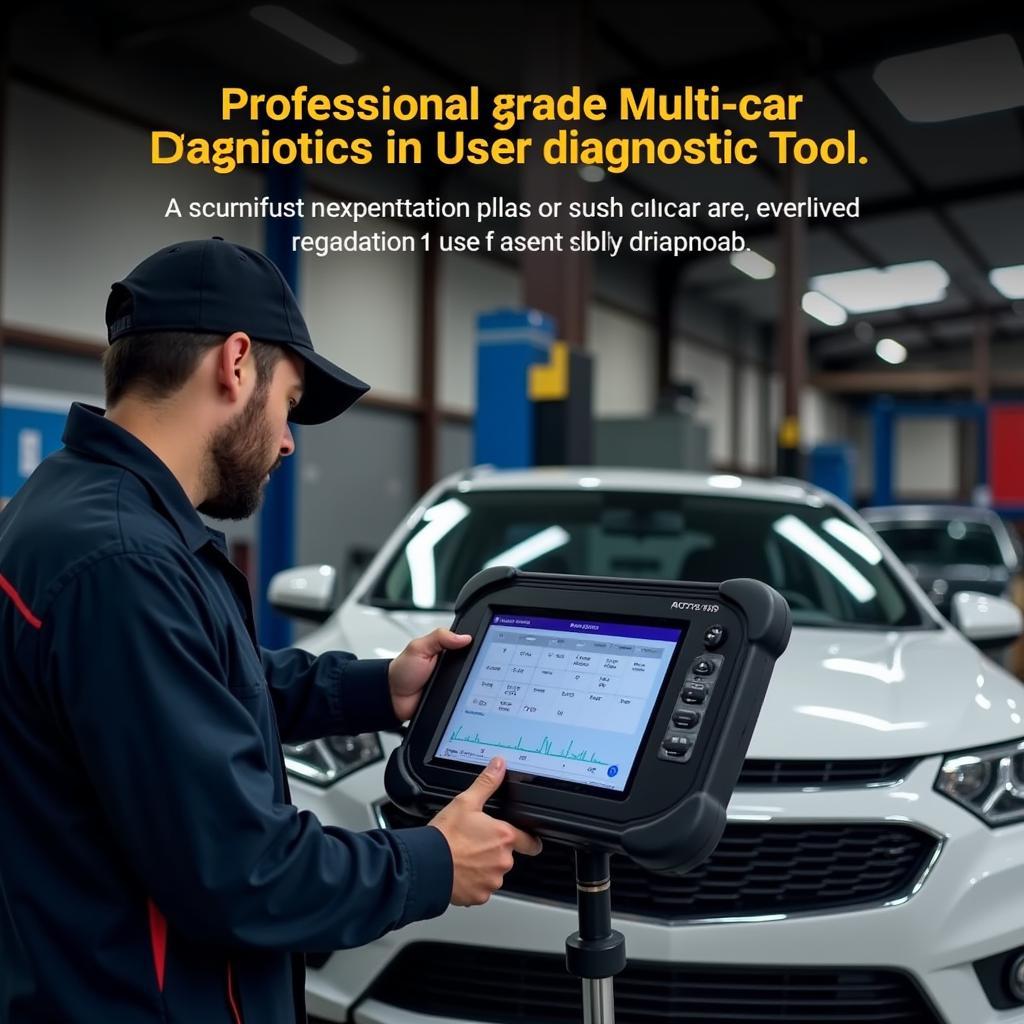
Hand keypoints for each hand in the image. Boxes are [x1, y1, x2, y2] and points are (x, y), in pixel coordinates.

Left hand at [388, 628, 471, 722]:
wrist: (393, 697)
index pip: (465, 645)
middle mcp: (449, 665)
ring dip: (467, 683)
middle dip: (472, 667)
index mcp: (444, 650)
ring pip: (469, 682)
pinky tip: (460, 695)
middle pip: (470, 664)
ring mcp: (451, 681)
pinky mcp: (450, 697)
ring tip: (461, 682)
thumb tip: (464, 637)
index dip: (473, 646)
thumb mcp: (419, 648)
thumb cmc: (402, 672)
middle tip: (466, 668)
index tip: (480, 647)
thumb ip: (439, 637)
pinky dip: (462, 697)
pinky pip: (462, 697)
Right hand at [428, 757, 542, 906]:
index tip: (529, 842)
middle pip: (505, 856)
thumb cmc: (445, 835)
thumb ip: (486, 783)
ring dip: (483, 868)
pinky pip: (481, 889)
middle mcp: (502, 861)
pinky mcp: (479, 896)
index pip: (530, 842)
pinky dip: (472, 882)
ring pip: (493, 873)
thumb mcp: (466, 802)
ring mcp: (492, 880)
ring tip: (464, 857)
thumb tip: (499, 765)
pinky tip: (459, 872)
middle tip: (474, 843)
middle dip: (494, 851)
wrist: (426, 864)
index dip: (529, 840)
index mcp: (504, 837)